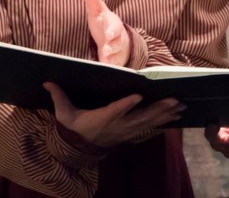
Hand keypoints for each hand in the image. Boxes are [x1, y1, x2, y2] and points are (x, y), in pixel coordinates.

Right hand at [43, 82, 183, 147]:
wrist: (81, 148)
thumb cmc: (74, 126)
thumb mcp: (64, 114)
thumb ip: (59, 96)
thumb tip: (47, 80)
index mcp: (102, 118)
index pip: (115, 110)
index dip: (126, 104)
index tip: (138, 95)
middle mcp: (118, 125)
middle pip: (140, 118)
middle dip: (158, 109)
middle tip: (174, 100)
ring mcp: (126, 130)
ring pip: (149, 123)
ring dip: (165, 114)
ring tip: (181, 105)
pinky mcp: (131, 132)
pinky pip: (150, 126)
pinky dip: (163, 121)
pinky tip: (176, 115)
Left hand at [81, 0, 130, 65]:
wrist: (116, 40)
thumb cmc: (104, 23)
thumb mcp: (97, 10)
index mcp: (113, 24)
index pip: (114, 26)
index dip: (112, 31)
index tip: (109, 34)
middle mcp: (117, 37)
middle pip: (117, 42)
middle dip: (112, 45)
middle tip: (106, 50)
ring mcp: (117, 50)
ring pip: (116, 54)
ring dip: (110, 57)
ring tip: (105, 60)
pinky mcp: (115, 61)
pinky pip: (114, 64)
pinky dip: (110, 66)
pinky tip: (105, 67)